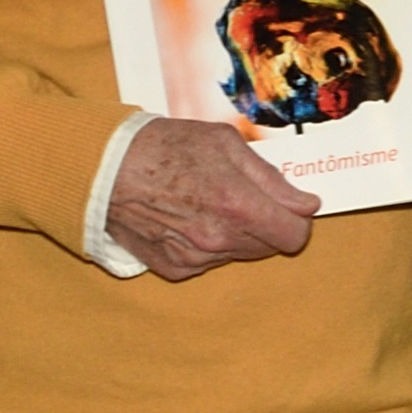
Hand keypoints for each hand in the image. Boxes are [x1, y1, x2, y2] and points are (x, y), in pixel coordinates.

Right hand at [106, 115, 319, 280]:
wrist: (104, 168)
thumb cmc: (165, 146)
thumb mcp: (225, 144)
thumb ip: (271, 178)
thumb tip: (307, 204)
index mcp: (238, 205)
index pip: (294, 235)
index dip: (297, 219)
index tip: (289, 205)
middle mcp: (218, 239)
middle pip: (269, 246)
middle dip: (266, 222)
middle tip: (242, 195)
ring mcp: (195, 258)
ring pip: (239, 253)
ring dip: (236, 233)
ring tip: (208, 201)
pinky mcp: (174, 268)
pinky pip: (209, 262)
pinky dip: (208, 244)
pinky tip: (187, 217)